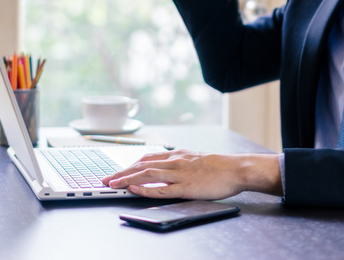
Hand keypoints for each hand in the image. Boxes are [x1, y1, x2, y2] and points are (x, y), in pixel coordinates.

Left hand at [101, 149, 281, 199]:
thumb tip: (164, 165)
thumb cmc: (218, 166)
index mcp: (177, 154)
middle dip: (122, 172)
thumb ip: (179, 161)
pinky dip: (145, 189)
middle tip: (107, 179)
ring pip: (147, 174)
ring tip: (113, 184)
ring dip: (127, 179)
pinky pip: (162, 188)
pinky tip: (135, 190)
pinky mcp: (186, 187)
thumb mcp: (195, 158)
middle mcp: (175, 161)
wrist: (236, 169)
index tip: (117, 170)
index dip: (129, 164)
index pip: (147, 157)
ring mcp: (180, 174)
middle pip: (142, 165)